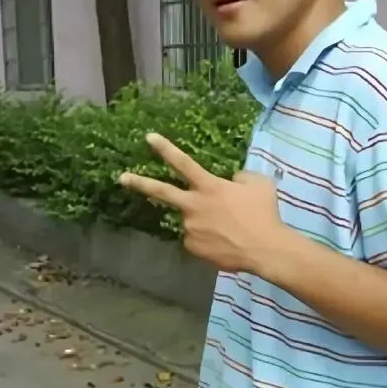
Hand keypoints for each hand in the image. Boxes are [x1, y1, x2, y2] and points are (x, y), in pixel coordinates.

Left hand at [118, 133, 285, 272]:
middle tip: (122, 178)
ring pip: (190, 220)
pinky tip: (224, 242)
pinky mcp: (192, 247)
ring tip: (227, 230)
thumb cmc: (264, 213)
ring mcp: (190, 228)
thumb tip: (233, 180)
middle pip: (161, 191)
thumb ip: (240, 178)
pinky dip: (207, 239)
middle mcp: (193, 205)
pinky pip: (196, 239)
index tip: (148, 138)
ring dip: (203, 221)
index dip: (165, 148)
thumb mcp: (258, 184)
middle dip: (139, 183)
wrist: (265, 249)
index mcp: (209, 186)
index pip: (183, 162)